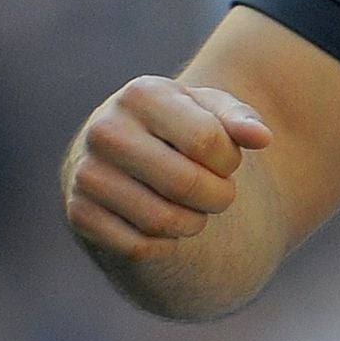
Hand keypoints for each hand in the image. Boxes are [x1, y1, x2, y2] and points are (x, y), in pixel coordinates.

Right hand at [60, 76, 272, 262]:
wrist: (120, 151)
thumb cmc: (178, 127)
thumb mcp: (210, 111)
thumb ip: (241, 119)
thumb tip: (262, 138)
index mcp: (141, 93)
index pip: (206, 141)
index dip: (228, 160)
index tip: (225, 161)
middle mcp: (105, 129)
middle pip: (186, 184)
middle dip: (218, 198)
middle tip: (220, 196)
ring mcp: (85, 173)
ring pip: (162, 221)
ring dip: (193, 224)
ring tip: (194, 211)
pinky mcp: (78, 212)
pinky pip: (138, 247)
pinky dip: (163, 245)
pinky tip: (163, 227)